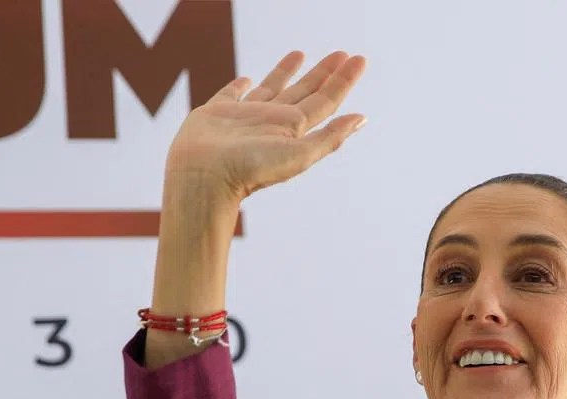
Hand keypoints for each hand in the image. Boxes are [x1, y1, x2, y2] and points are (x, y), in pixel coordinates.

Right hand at [164, 50, 366, 202]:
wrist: (204, 176)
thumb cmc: (252, 169)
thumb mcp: (299, 154)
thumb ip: (330, 136)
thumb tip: (362, 118)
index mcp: (294, 130)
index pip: (326, 101)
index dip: (343, 81)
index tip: (358, 60)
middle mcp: (273, 122)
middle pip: (305, 92)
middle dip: (324, 73)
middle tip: (341, 54)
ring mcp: (245, 117)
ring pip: (272, 88)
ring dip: (287, 72)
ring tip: (300, 54)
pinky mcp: (217, 113)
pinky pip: (232, 94)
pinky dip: (240, 86)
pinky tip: (246, 79)